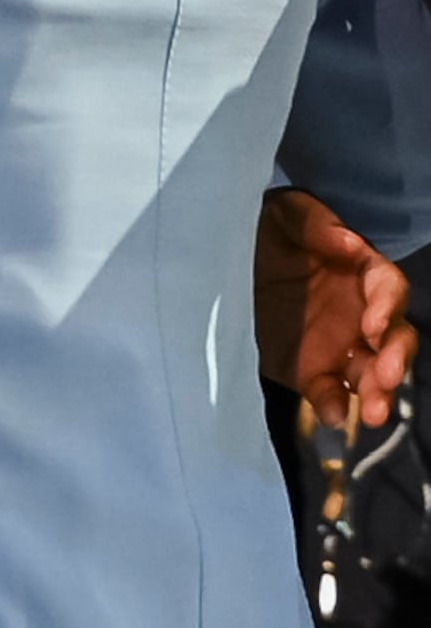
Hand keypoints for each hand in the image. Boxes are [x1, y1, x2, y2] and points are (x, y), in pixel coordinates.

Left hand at [254, 188, 416, 427]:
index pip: (388, 290)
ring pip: (371, 374)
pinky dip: (333, 406)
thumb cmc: (275, 228)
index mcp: (362, 274)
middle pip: (392, 341)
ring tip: (374, 413)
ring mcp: (340, 346)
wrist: (233, 257)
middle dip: (394, 361)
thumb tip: (351, 246)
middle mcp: (361, 315)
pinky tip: (333, 415)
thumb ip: (316, 224)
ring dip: (376, 393)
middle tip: (385, 377)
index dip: (386, 308)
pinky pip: (328, 392)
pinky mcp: (311, 370)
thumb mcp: (288, 212)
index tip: (374, 326)